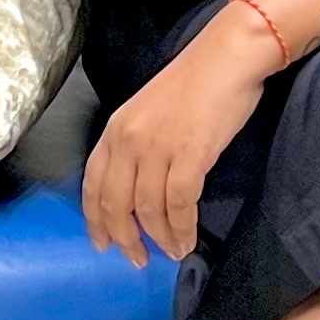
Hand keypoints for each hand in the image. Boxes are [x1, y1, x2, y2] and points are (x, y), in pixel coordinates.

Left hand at [82, 3, 277, 265]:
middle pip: (115, 204)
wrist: (227, 58)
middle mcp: (128, 139)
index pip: (92, 183)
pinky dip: (182, 228)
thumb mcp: (150, 113)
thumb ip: (137, 146)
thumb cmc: (196, 83)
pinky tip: (187, 240)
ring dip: (160, 238)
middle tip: (138, 260)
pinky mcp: (189, 154)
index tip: (103, 245)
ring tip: (172, 252)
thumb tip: (140, 188)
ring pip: (148, 209)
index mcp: (115, 129)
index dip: (95, 220)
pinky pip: (179, 204)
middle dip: (125, 238)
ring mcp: (157, 147)